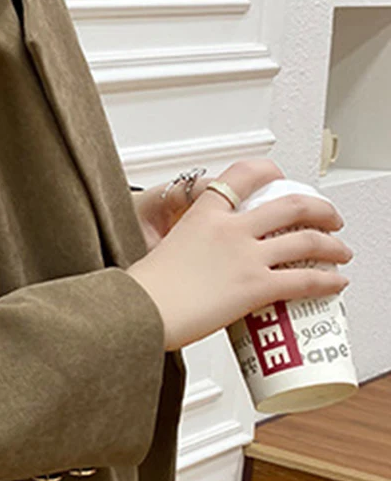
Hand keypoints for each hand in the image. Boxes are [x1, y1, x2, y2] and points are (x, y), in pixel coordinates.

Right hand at [125, 159, 352, 350]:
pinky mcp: (255, 286)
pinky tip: (336, 283)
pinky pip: (305, 280)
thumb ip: (187, 249)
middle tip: (328, 218)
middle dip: (319, 209)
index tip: (280, 177)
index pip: (243, 174)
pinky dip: (328, 281)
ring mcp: (246, 256)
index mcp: (204, 214)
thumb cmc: (143, 288)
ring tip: (341, 252)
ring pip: (307, 240)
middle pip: (291, 205)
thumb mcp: (164, 250)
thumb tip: (196, 267)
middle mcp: (230, 229)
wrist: (138, 310)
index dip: (269, 171)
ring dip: (334, 246)